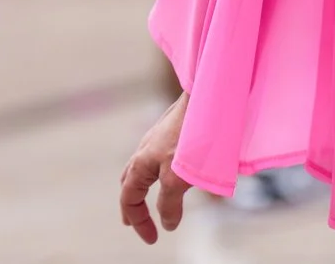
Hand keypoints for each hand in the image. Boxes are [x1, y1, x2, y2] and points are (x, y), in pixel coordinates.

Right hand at [119, 95, 191, 244]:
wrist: (206, 95)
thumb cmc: (190, 137)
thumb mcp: (177, 178)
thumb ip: (170, 202)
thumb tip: (168, 224)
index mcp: (140, 163)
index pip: (128, 198)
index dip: (138, 221)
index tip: (153, 239)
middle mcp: (145, 149)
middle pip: (130, 181)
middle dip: (132, 204)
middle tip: (134, 221)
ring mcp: (159, 137)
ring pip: (145, 166)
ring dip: (145, 186)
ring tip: (153, 198)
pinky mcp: (176, 128)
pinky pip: (160, 154)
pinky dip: (161, 171)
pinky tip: (175, 170)